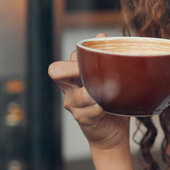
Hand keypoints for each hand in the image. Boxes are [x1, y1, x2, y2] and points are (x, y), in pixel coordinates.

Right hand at [48, 33, 129, 149]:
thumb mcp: (109, 79)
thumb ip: (104, 59)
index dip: (78, 57)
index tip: (99, 57)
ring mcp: (73, 104)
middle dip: (73, 68)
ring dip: (97, 91)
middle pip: (56, 70)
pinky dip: (103, 106)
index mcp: (73, 76)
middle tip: (93, 72)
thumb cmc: (112, 104)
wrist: (113, 134)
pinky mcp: (82, 118)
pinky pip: (92, 108)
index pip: (68, 58)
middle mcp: (69, 89)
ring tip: (112, 91)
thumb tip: (100, 36)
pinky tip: (111, 106)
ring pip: (80, 92)